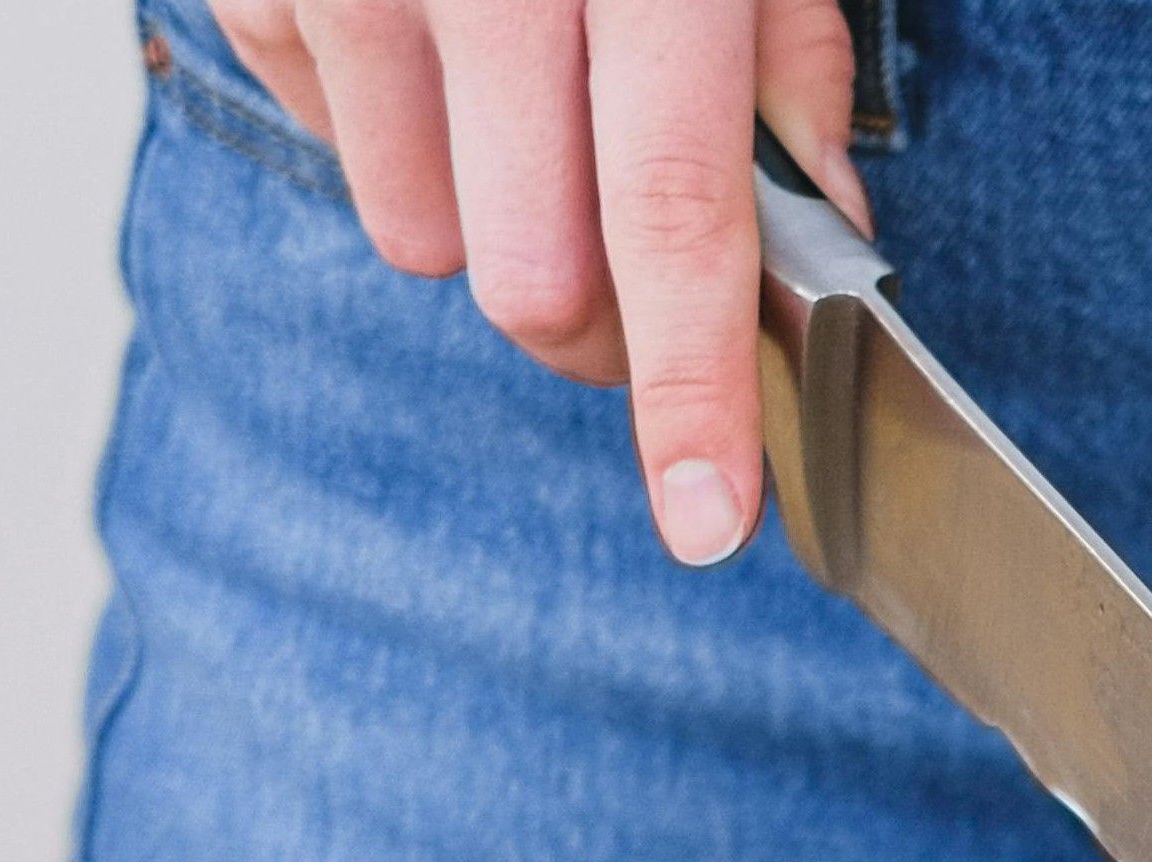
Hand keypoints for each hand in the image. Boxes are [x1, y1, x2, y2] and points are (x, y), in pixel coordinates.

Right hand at [211, 0, 872, 564]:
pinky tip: (433, 40)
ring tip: (524, 103)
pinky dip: (389, 127)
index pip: (671, 218)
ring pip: (423, 237)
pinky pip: (323, 136)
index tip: (706, 523)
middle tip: (641, 281)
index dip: (691, 390)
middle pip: (536, 277)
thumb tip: (827, 226)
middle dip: (601, 328)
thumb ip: (795, 56)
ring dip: (488, 220)